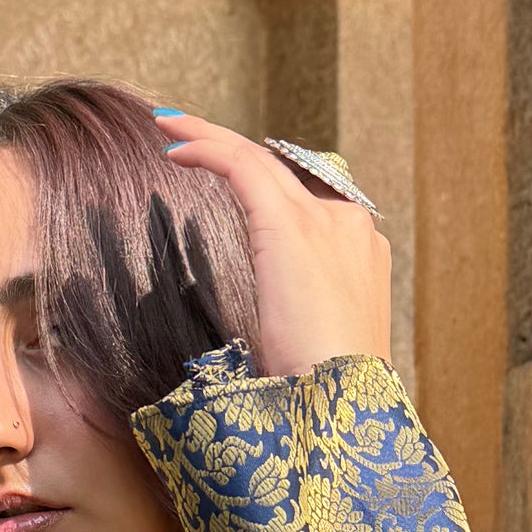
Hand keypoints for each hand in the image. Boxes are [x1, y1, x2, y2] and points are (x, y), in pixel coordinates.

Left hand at [153, 109, 390, 377]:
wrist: (340, 407)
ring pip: (259, 160)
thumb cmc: (321, 396)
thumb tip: (269, 324)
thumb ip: (295, 316)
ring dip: (210, 137)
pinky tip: (174, 148)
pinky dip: (207, 149)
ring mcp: (325, 221)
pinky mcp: (290, 224)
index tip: (225, 177)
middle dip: (232, 148)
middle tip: (187, 133)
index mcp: (361, 254)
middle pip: (283, 170)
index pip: (307, 203)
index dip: (262, 185)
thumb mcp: (313, 347)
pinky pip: (242, 167)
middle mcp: (350, 226)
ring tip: (169, 125)